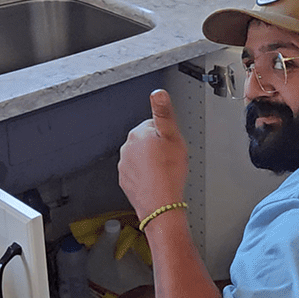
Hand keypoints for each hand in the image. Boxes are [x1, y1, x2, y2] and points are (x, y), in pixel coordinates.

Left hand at [118, 89, 187, 220]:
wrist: (161, 204)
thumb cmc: (169, 173)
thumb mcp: (173, 137)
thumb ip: (164, 113)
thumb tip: (158, 93)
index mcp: (138, 133)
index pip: (153, 125)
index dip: (165, 134)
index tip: (171, 145)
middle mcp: (127, 147)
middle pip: (146, 141)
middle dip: (157, 147)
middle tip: (169, 158)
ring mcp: (124, 165)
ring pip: (141, 157)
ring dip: (151, 161)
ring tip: (164, 171)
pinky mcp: (125, 180)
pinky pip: (137, 172)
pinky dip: (146, 175)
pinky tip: (157, 180)